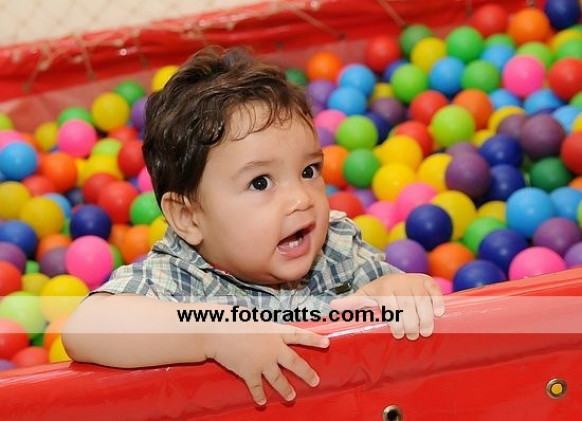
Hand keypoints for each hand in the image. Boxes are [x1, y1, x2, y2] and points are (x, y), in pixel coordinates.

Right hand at [203, 320, 328, 404]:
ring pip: (279, 379)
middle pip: (295, 363)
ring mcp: (263, 362)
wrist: (218, 331)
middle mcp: (273, 348)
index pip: (299, 335)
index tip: (327, 343)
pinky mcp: (250, 372)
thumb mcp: (254, 319)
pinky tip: (262, 402)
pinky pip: (257, 387)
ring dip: (286, 389)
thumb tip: (267, 331)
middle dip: (307, 373)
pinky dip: (259, 395)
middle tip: (315, 381)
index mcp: (275, 332)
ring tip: (292, 397)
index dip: (313, 339)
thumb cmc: (234, 320)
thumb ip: (264, 328)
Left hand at [330, 274, 444, 340]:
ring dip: (426, 318)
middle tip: (412, 336)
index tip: (398, 334)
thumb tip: (332, 306)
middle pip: (408, 306)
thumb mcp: (363, 298)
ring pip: (423, 301)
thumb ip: (351, 304)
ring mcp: (414, 281)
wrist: (392, 278)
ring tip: (425, 332)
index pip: (391, 306)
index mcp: (383, 288)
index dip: (396, 322)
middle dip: (411, 324)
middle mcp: (399, 282)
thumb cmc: (377, 294)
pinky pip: (435, 291)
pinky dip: (438, 302)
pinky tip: (439, 314)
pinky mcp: (427, 281)